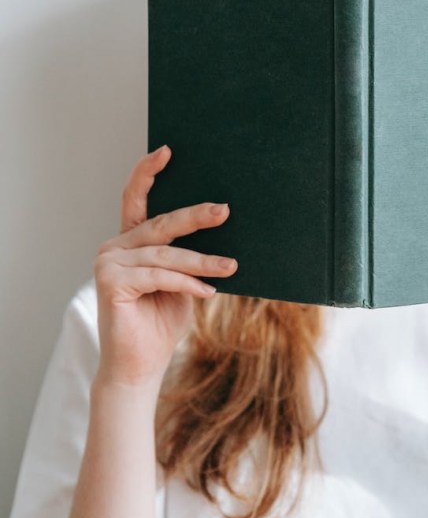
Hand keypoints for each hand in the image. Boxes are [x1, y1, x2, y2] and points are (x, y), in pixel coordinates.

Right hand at [93, 145, 237, 388]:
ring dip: (202, 261)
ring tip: (231, 267)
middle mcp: (115, 247)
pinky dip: (186, 282)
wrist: (140, 367)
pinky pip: (158, 275)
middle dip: (196, 216)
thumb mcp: (184, 282)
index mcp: (130, 243)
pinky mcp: (110, 282)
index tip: (167, 150)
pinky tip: (207, 291)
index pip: (136, 199)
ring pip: (166, 254)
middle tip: (225, 210)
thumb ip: (188, 257)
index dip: (148, 172)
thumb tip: (222, 228)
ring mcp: (108, 263)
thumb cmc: (163, 323)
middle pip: (160, 224)